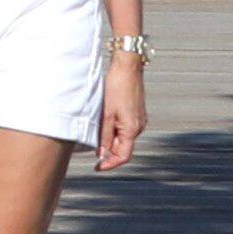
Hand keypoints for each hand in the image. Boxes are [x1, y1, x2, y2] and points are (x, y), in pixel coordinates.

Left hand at [95, 43, 148, 176]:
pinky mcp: (137, 113)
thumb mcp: (106, 112)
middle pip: (123, 147)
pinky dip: (115, 130)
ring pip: (124, 138)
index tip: (98, 166)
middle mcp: (139, 127)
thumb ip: (104, 134)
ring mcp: (140, 120)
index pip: (123, 156)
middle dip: (108, 150)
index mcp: (132, 129)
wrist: (128, 66)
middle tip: (93, 149)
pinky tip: (106, 122)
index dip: (110, 164)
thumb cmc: (117, 86)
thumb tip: (101, 152)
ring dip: (111, 139)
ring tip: (98, 131)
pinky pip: (126, 128)